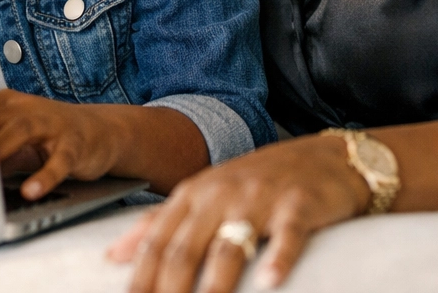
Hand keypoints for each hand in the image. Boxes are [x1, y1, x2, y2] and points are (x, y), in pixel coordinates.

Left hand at [0, 89, 125, 200]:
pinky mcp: (74, 145)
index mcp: (8, 104)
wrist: (102, 132)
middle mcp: (27, 109)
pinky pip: (59, 161)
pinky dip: (44, 178)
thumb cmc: (48, 137)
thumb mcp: (14, 140)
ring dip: (0, 151)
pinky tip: (30, 192)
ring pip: (21, 132)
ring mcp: (52, 124)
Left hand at [107, 132, 369, 291]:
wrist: (323, 156)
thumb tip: (114, 255)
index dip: (141, 278)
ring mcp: (259, 198)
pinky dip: (279, 258)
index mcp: (193, 194)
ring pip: (229, 245)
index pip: (157, 241)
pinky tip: (270, 281)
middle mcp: (220, 194)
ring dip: (216, 283)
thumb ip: (159, 222)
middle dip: (169, 288)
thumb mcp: (203, 194)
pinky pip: (287, 234)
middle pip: (185, 248)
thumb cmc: (257, 181)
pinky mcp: (298, 205)